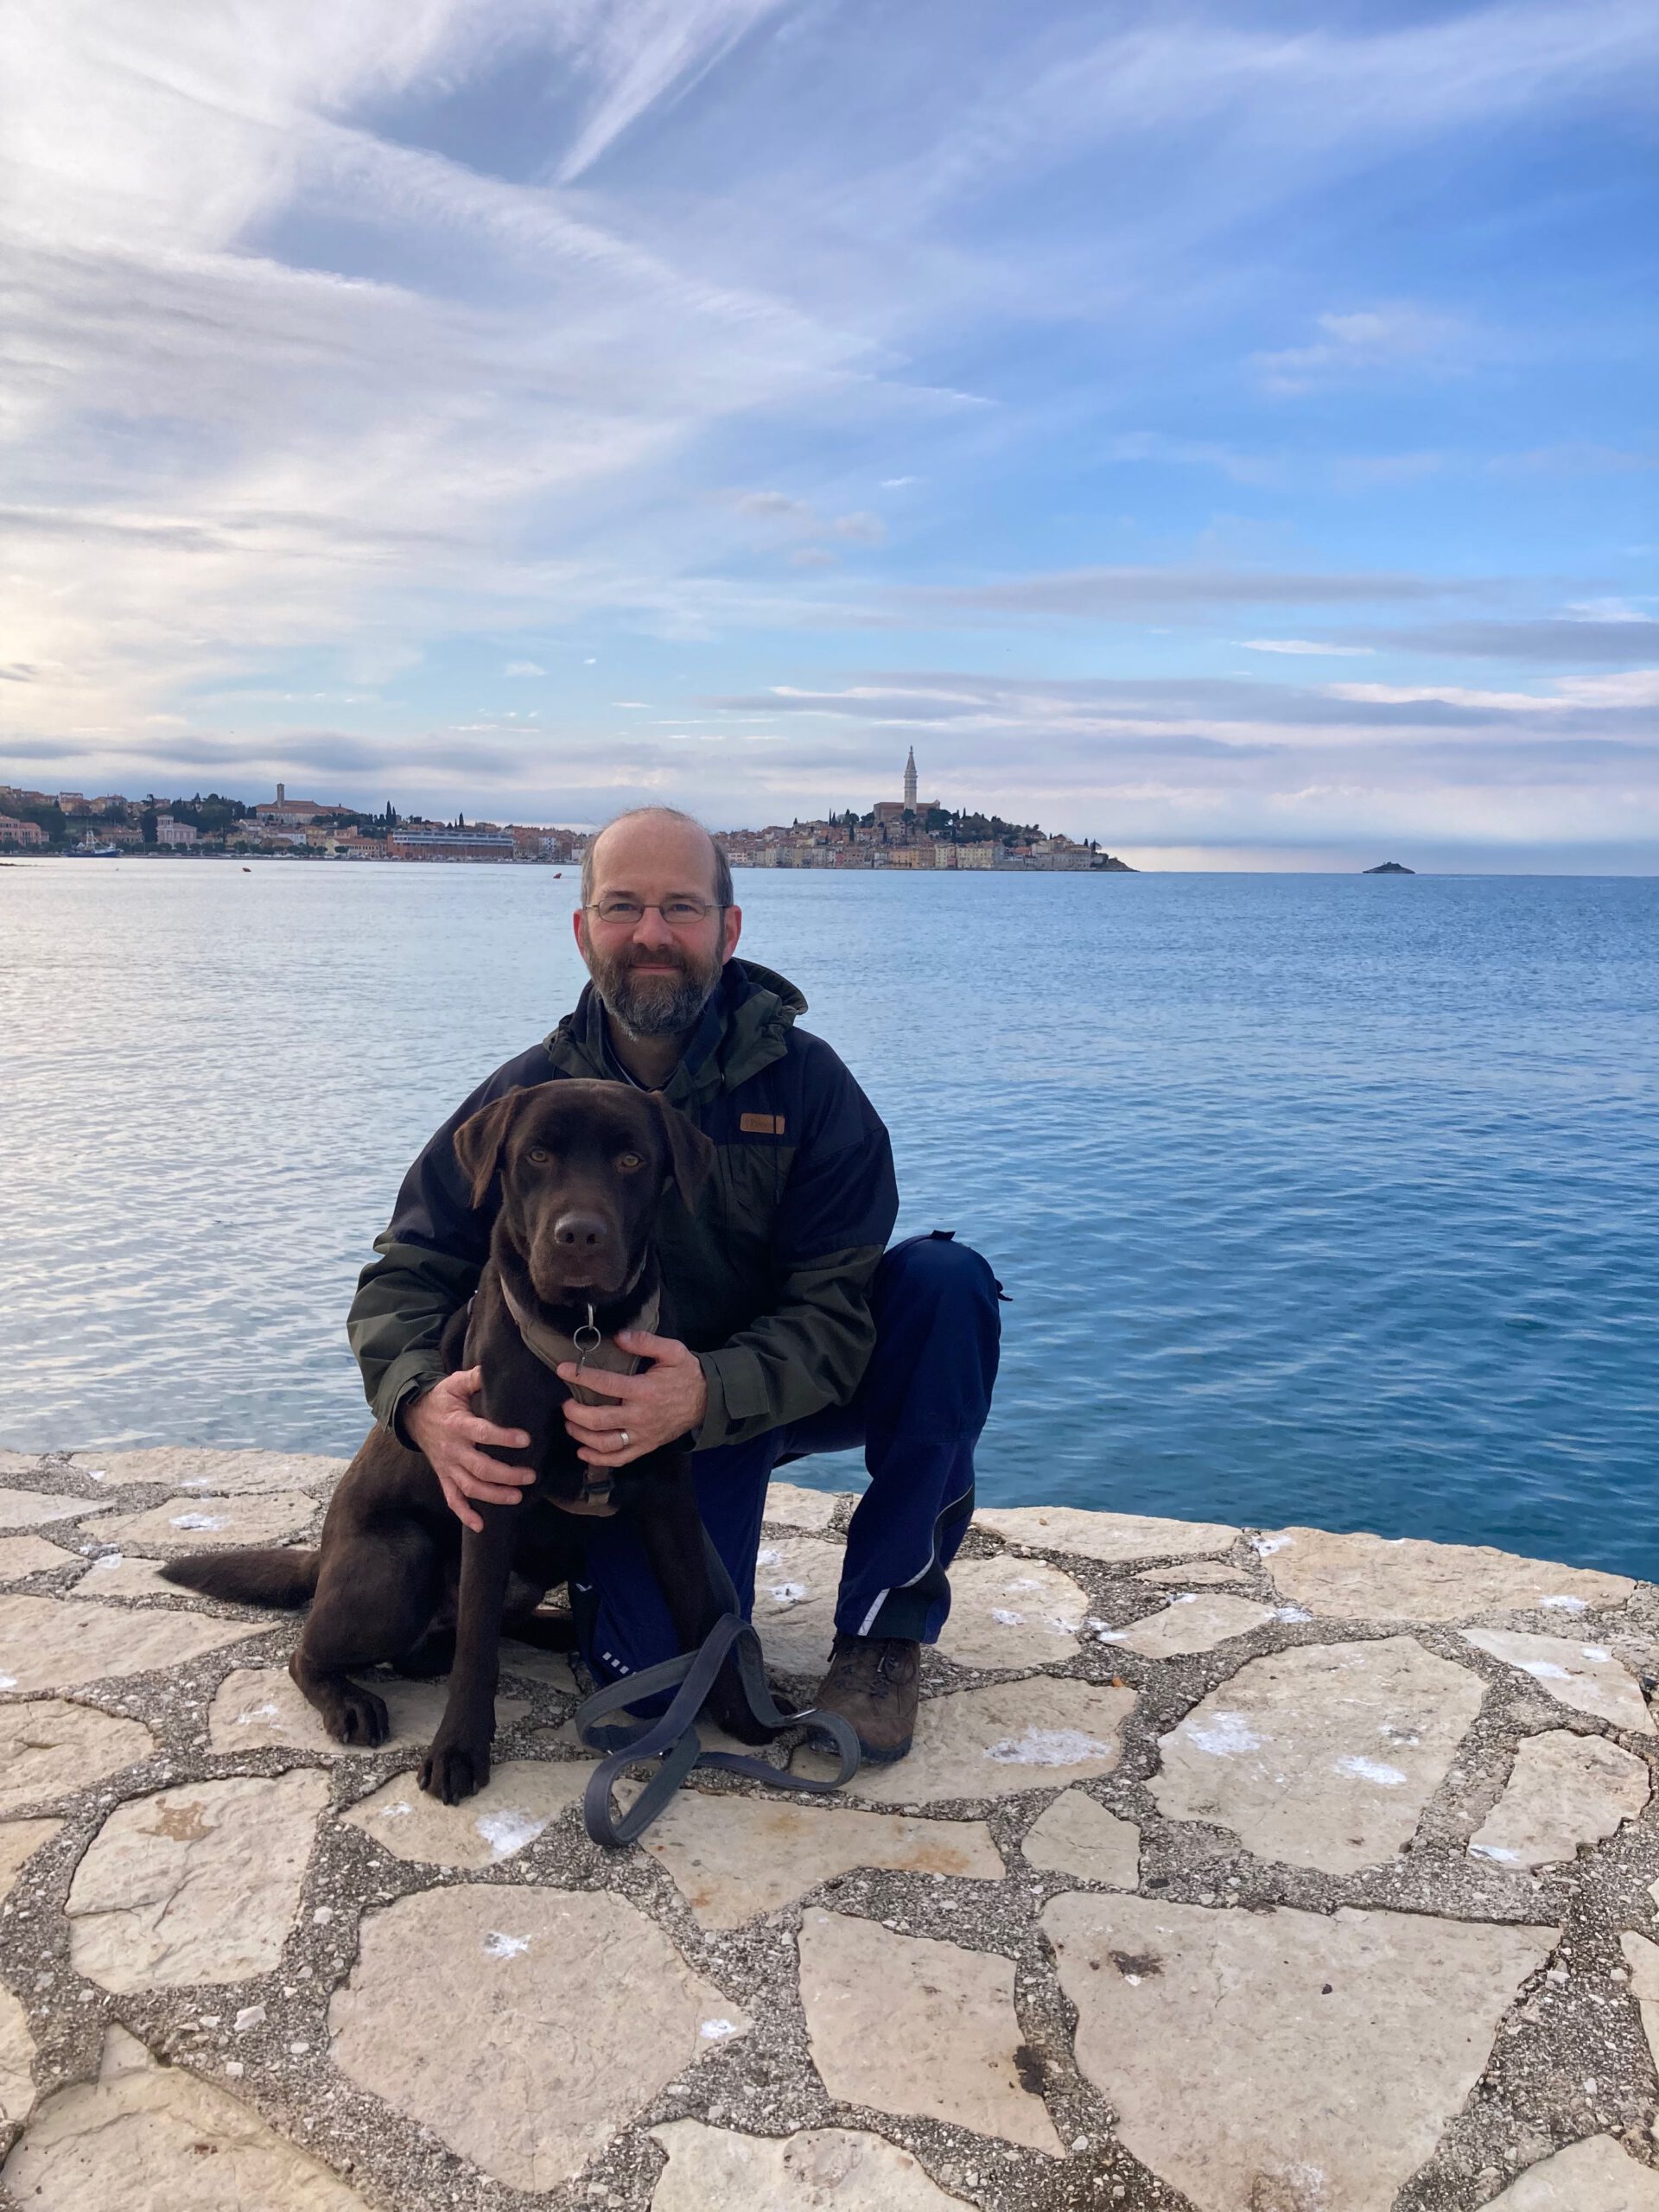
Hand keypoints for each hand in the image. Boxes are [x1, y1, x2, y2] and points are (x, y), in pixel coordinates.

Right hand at [404, 1366, 534, 1532]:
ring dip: (493, 1495)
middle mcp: (452, 1449)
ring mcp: (447, 1466)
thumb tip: (493, 1369)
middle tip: (530, 1475)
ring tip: (517, 1497)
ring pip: (470, 1487)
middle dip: (506, 1474)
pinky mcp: (444, 1476)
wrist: (412, 1415)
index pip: (482, 1433)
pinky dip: (465, 1514)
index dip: (503, 1438)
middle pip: (479, 1468)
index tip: (525, 1440)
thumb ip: (475, 1378)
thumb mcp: (455, 1383)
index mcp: (457, 1425)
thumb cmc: (441, 1398)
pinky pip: (452, 1499)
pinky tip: (481, 1526)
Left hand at [557, 1330, 707, 1468]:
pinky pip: (619, 1459)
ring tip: (570, 1424)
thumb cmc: (686, 1375)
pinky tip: (583, 1451)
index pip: (605, 1384)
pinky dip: (598, 1459)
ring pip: (604, 1443)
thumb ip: (645, 1342)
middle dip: (575, 1413)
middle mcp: (640, 1416)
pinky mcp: (645, 1446)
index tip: (562, 1370)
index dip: (580, 1376)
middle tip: (565, 1404)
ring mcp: (642, 1435)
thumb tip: (618, 1337)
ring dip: (581, 1435)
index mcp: (644, 1390)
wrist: (707, 1401)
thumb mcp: (673, 1352)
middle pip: (598, 1420)